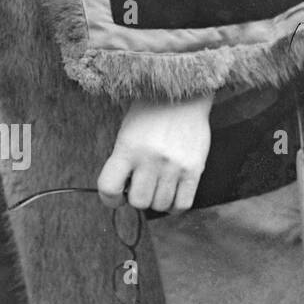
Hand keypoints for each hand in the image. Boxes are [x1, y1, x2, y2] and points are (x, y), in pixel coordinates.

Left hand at [97, 96, 211, 212]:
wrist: (182, 96)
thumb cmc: (149, 115)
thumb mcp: (126, 133)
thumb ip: (123, 162)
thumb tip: (123, 193)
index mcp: (127, 148)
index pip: (109, 187)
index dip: (109, 199)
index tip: (115, 197)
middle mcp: (149, 160)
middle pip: (138, 202)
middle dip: (136, 199)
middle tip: (139, 188)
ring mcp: (174, 166)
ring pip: (160, 205)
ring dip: (156, 201)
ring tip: (156, 187)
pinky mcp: (195, 170)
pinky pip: (183, 204)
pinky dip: (175, 206)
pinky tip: (171, 194)